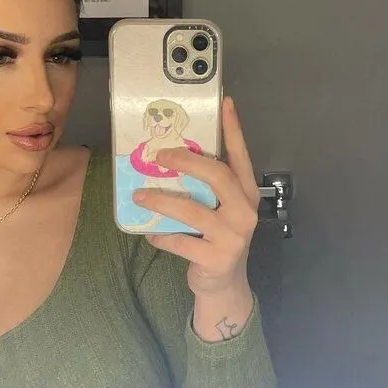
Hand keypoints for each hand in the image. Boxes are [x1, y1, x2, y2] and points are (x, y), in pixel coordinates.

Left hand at [132, 96, 259, 296]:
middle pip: (217, 176)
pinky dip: (160, 236)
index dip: (234, 130)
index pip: (241, 157)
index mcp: (247, 194)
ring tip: (139, 195)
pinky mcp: (216, 258)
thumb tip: (170, 156)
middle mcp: (245, 211)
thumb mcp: (220, 210)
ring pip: (192, 210)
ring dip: (161, 200)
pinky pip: (180, 241)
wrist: (224, 285)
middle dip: (186, 161)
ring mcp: (232, 236)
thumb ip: (207, 188)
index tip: (225, 102)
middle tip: (160, 155)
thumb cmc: (217, 238)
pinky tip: (149, 233)